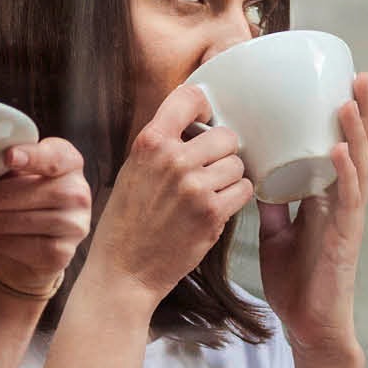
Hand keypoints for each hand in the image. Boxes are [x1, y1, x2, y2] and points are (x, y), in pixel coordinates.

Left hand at [0, 138, 91, 295]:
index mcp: (69, 162)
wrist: (36, 250)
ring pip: (10, 221)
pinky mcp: (60, 253)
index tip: (8, 158)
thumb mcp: (18, 178)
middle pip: (16, 193)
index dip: (30, 156)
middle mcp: (77, 192)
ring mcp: (73, 225)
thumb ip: (3, 168)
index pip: (52, 156)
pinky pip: (13, 244)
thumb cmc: (22, 203)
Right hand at [83, 86, 254, 296]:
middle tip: (208, 172)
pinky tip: (216, 209)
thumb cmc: (126, 222)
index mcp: (149, 143)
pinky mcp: (212, 213)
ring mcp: (195, 186)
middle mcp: (173, 159)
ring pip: (237, 165)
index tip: (206, 120)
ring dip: (229, 179)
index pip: (189, 97)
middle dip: (222, 153)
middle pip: (225, 136)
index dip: (205, 106)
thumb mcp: (133, 170)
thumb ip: (162, 145)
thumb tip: (198, 125)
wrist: (124, 270)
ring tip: (208, 195)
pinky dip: (235, 199)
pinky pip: (243, 190)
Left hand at [259, 73, 367, 366]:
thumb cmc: (296, 282)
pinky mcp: (344, 238)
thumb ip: (273, 203)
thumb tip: (254, 171)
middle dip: (363, 111)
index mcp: (330, 198)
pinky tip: (341, 150)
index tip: (344, 81)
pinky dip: (345, 173)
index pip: (345, 147)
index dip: (348, 118)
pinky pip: (346, 200)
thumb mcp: (276, 232)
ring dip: (357, 132)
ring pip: (360, 166)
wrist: (306, 326)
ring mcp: (348, 219)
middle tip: (361, 74)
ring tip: (352, 98)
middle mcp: (345, 202)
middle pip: (361, 148)